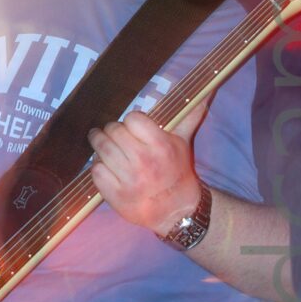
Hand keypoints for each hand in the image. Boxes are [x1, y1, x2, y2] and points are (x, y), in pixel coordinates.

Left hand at [88, 102, 207, 234]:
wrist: (175, 210)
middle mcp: (144, 162)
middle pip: (113, 131)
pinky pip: (96, 170)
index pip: (133, 119)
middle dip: (112, 131)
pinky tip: (107, 167)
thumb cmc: (177, 171)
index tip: (133, 126)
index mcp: (161, 146)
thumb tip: (205, 91)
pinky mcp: (115, 195)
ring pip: (101, 149)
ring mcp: (128, 180)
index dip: (131, 121)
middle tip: (114, 134)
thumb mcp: (183, 142)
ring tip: (102, 143)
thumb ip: (190, 115)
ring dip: (100, 144)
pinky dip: (98, 166)